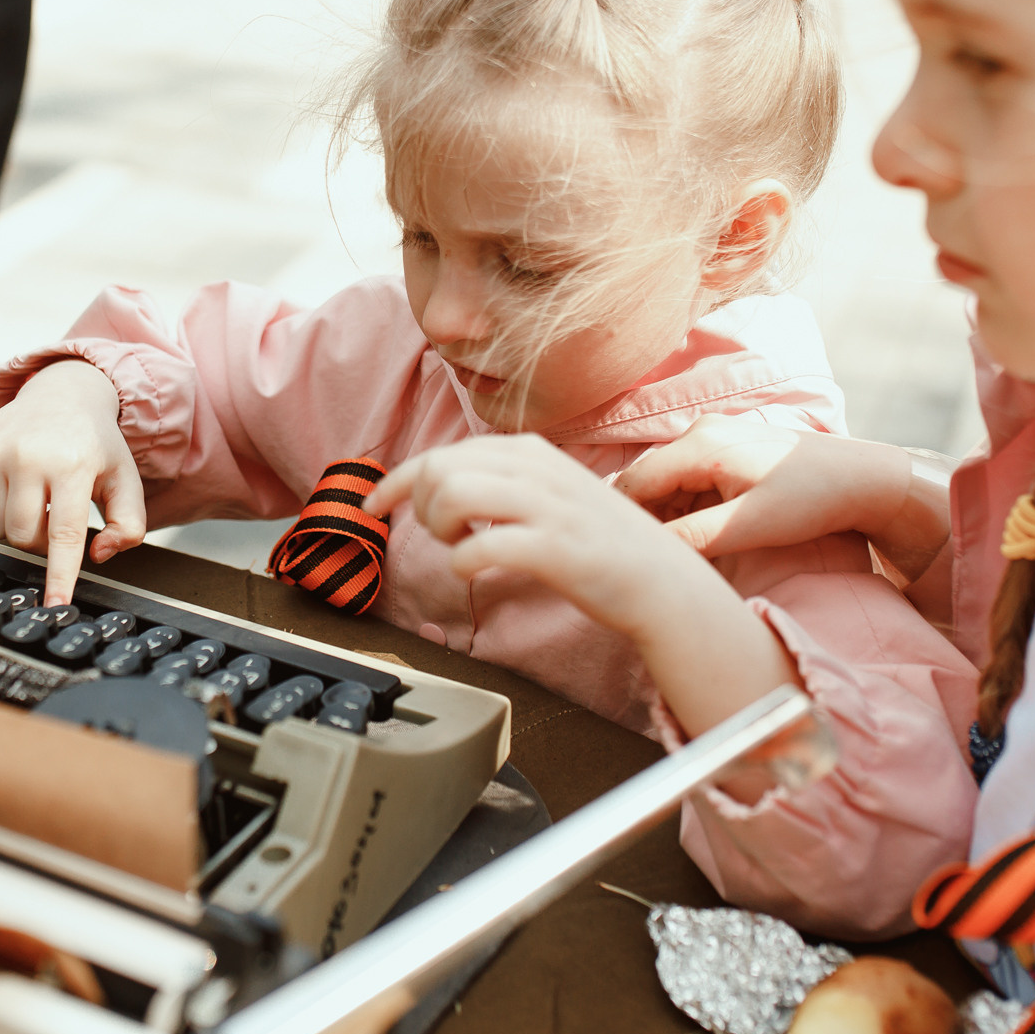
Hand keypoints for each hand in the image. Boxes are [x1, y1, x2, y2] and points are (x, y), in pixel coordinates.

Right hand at [0, 360, 145, 603]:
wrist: (61, 394)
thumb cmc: (94, 446)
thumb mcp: (125, 480)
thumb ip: (128, 524)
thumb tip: (99, 555)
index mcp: (73, 464)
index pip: (65, 533)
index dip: (59, 575)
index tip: (54, 605)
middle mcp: (29, 455)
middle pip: (22, 537)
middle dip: (39, 541)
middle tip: (54, 518)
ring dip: (14, 525)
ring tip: (34, 500)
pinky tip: (7, 488)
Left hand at [366, 434, 700, 643]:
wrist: (662, 582)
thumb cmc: (599, 544)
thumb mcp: (551, 491)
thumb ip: (504, 479)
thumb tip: (441, 483)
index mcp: (531, 451)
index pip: (444, 452)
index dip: (397, 480)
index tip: (373, 505)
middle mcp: (537, 469)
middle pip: (439, 467)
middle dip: (420, 504)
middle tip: (442, 534)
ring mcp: (547, 506)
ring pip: (452, 495)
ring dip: (438, 527)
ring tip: (458, 546)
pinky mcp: (555, 548)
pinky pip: (479, 548)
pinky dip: (461, 563)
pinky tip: (474, 572)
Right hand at [616, 415, 944, 577]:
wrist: (865, 479)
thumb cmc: (811, 501)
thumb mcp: (747, 526)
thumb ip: (691, 538)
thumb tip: (645, 554)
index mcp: (698, 445)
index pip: (632, 486)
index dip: (624, 525)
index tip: (624, 559)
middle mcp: (698, 432)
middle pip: (646, 484)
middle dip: (646, 522)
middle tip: (653, 563)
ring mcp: (713, 437)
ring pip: (667, 484)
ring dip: (668, 518)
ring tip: (682, 554)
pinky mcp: (727, 448)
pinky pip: (689, 480)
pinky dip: (687, 508)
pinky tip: (703, 535)